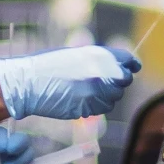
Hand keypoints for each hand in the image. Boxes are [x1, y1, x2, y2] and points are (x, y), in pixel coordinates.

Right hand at [0, 46, 140, 119]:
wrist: (29, 82)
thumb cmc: (48, 65)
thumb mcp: (76, 55)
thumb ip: (98, 61)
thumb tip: (116, 67)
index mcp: (98, 55)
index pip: (127, 60)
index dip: (131, 65)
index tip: (133, 67)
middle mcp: (101, 73)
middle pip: (124, 81)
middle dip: (118, 82)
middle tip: (105, 82)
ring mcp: (96, 93)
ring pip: (114, 97)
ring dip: (107, 95)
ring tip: (88, 90)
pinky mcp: (88, 108)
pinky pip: (101, 109)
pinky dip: (97, 106)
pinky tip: (82, 99)